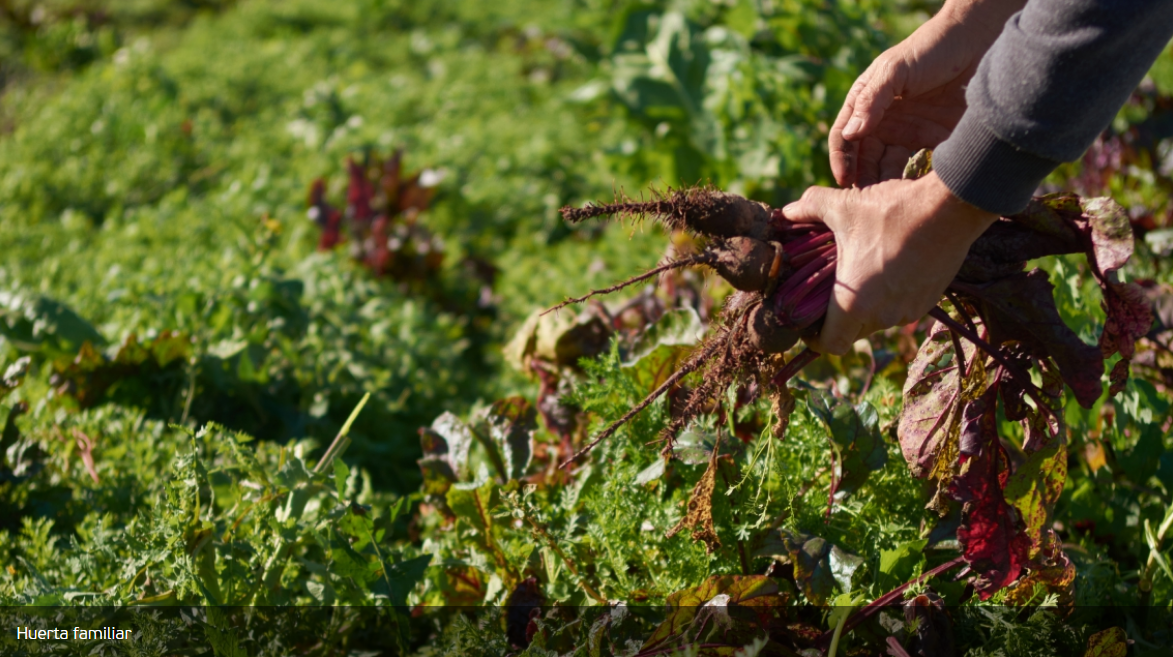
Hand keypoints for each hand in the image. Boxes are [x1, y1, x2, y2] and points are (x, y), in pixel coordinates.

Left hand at [781, 172, 996, 354]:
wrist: (951, 208)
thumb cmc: (892, 213)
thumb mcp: (844, 206)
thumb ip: (809, 208)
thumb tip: (785, 211)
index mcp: (855, 304)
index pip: (830, 345)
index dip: (815, 338)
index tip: (808, 320)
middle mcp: (882, 317)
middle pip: (852, 332)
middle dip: (837, 315)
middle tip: (828, 287)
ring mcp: (909, 311)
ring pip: (877, 319)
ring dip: (866, 303)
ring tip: (860, 270)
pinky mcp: (929, 301)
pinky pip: (900, 307)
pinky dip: (889, 295)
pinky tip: (887, 265)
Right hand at [830, 0, 1023, 186]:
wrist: (979, 42)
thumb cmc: (931, 49)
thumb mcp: (895, 71)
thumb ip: (871, 101)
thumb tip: (850, 134)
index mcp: (866, 104)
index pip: (844, 137)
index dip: (841, 160)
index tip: (844, 182)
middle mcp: (884, 121)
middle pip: (865, 159)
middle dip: (863, 180)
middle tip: (868, 202)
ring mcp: (908, 132)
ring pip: (889, 168)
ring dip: (887, 186)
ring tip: (890, 203)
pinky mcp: (934, 140)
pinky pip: (918, 168)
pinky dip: (914, 183)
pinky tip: (916, 194)